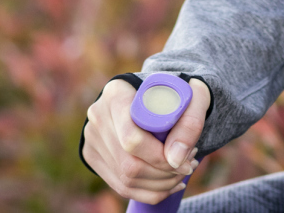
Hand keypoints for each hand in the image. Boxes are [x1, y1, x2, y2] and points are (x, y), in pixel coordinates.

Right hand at [83, 77, 210, 203]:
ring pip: (126, 179)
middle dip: (165, 174)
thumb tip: (176, 160)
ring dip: (161, 185)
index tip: (188, 159)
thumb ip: (189, 123)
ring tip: (182, 172)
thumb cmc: (175, 93)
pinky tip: (170, 183)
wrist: (153, 92)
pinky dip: (150, 191)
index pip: (132, 140)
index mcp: (117, 94)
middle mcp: (98, 116)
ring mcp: (92, 138)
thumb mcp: (191, 96)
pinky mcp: (93, 155)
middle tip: (189, 166)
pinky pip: (121, 186)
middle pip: (129, 164)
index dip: (161, 158)